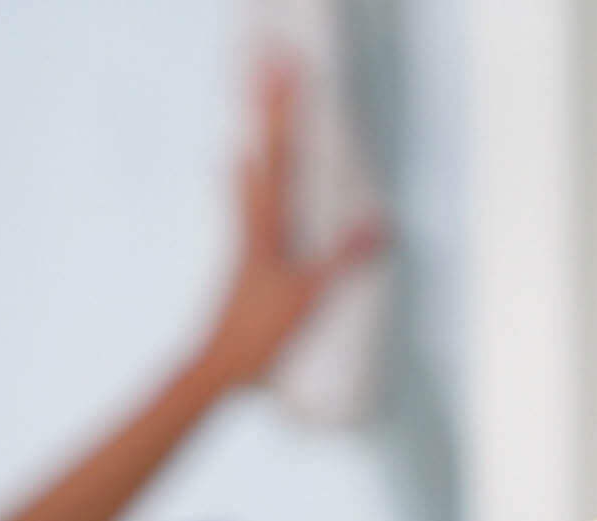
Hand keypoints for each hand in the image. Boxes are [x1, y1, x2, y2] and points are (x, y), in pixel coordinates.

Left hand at [193, 56, 387, 392]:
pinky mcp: (248, 265)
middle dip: (270, 117)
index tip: (285, 77)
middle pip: (264, 158)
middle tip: (268, 75)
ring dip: (257, 150)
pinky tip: (245, 186)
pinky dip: (249, 185)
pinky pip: (250, 210)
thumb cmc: (259, 333)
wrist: (217, 368)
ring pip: (252, 183)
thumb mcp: (310, 296)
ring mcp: (247, 245)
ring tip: (253, 122)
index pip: (280, 159)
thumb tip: (379, 224)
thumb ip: (344, 259)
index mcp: (267, 228)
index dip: (284, 117)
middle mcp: (252, 227)